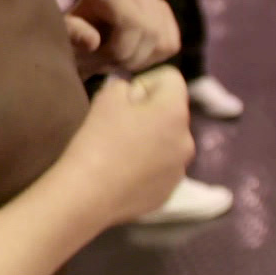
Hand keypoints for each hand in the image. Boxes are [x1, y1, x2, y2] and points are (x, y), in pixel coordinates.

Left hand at [65, 0, 179, 77]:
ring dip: (139, 60)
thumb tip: (91, 41)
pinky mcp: (163, 13)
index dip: (120, 51)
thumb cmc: (71, 40)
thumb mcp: (64, 40)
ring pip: (162, 40)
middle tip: (107, 64)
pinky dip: (153, 58)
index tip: (99, 61)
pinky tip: (131, 55)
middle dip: (129, 58)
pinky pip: (171, 43)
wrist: (80, 42)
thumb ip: (73, 37)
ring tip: (115, 59)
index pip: (133, 23)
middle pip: (150, 31)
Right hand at [75, 67, 194, 224]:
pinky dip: (147, 166)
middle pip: (171, 113)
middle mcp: (187, 140)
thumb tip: (135, 96)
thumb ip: (125, 86)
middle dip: (150, 113)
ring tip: (121, 152)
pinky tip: (124, 173)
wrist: (88, 194)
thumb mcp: (107, 98)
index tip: (124, 99)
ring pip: (168, 142)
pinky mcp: (168, 192)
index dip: (146, 82)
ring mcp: (180, 170)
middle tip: (120, 125)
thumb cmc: (98, 140)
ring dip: (151, 140)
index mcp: (175, 112)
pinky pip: (161, 169)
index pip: (171, 79)